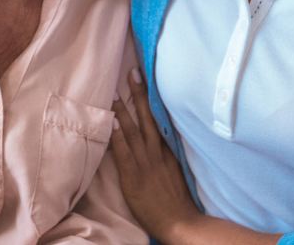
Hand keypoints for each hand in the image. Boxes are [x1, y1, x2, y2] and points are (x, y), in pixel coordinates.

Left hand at [110, 69, 202, 243]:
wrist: (181, 222)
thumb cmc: (178, 201)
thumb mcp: (178, 172)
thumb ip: (168, 156)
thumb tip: (162, 140)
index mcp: (168, 151)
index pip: (160, 119)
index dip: (152, 99)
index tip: (147, 80)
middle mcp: (157, 153)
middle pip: (148, 118)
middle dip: (139, 94)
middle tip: (132, 72)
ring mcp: (146, 164)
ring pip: (134, 131)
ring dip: (123, 110)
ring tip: (114, 91)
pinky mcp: (134, 177)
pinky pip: (124, 152)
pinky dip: (118, 136)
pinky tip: (112, 121)